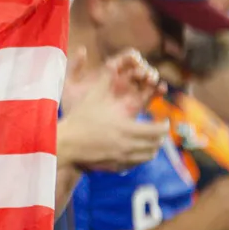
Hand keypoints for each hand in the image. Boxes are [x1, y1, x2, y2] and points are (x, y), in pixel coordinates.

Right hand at [58, 52, 167, 172]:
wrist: (64, 144)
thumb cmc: (78, 119)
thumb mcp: (93, 98)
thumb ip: (106, 81)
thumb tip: (113, 63)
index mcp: (127, 128)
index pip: (157, 130)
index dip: (163, 126)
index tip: (163, 121)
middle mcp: (127, 145)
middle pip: (155, 145)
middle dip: (160, 137)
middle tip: (158, 131)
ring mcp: (121, 158)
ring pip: (147, 156)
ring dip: (152, 148)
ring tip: (150, 141)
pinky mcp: (114, 166)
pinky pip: (135, 165)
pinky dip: (139, 158)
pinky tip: (135, 151)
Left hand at [61, 47, 162, 116]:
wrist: (76, 128)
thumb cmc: (71, 106)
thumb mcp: (69, 86)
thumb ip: (74, 67)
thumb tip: (83, 49)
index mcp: (106, 73)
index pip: (124, 60)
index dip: (131, 57)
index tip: (133, 58)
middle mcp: (120, 81)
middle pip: (137, 68)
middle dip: (143, 67)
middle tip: (142, 71)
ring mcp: (128, 93)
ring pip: (146, 81)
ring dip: (151, 77)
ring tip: (150, 79)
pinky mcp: (136, 106)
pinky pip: (150, 96)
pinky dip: (158, 90)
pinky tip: (160, 88)